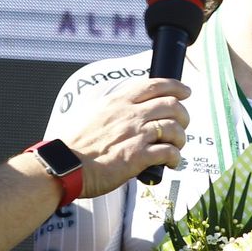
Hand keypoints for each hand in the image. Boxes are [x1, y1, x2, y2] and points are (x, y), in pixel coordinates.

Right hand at [62, 77, 189, 197]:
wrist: (66, 165)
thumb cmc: (76, 144)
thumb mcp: (94, 114)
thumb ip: (115, 110)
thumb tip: (130, 111)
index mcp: (119, 101)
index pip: (155, 85)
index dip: (176, 86)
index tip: (185, 91)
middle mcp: (130, 114)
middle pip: (172, 105)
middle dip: (183, 115)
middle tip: (182, 124)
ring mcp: (136, 134)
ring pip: (174, 128)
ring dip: (181, 138)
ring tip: (177, 146)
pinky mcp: (138, 157)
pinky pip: (169, 152)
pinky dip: (175, 157)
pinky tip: (172, 162)